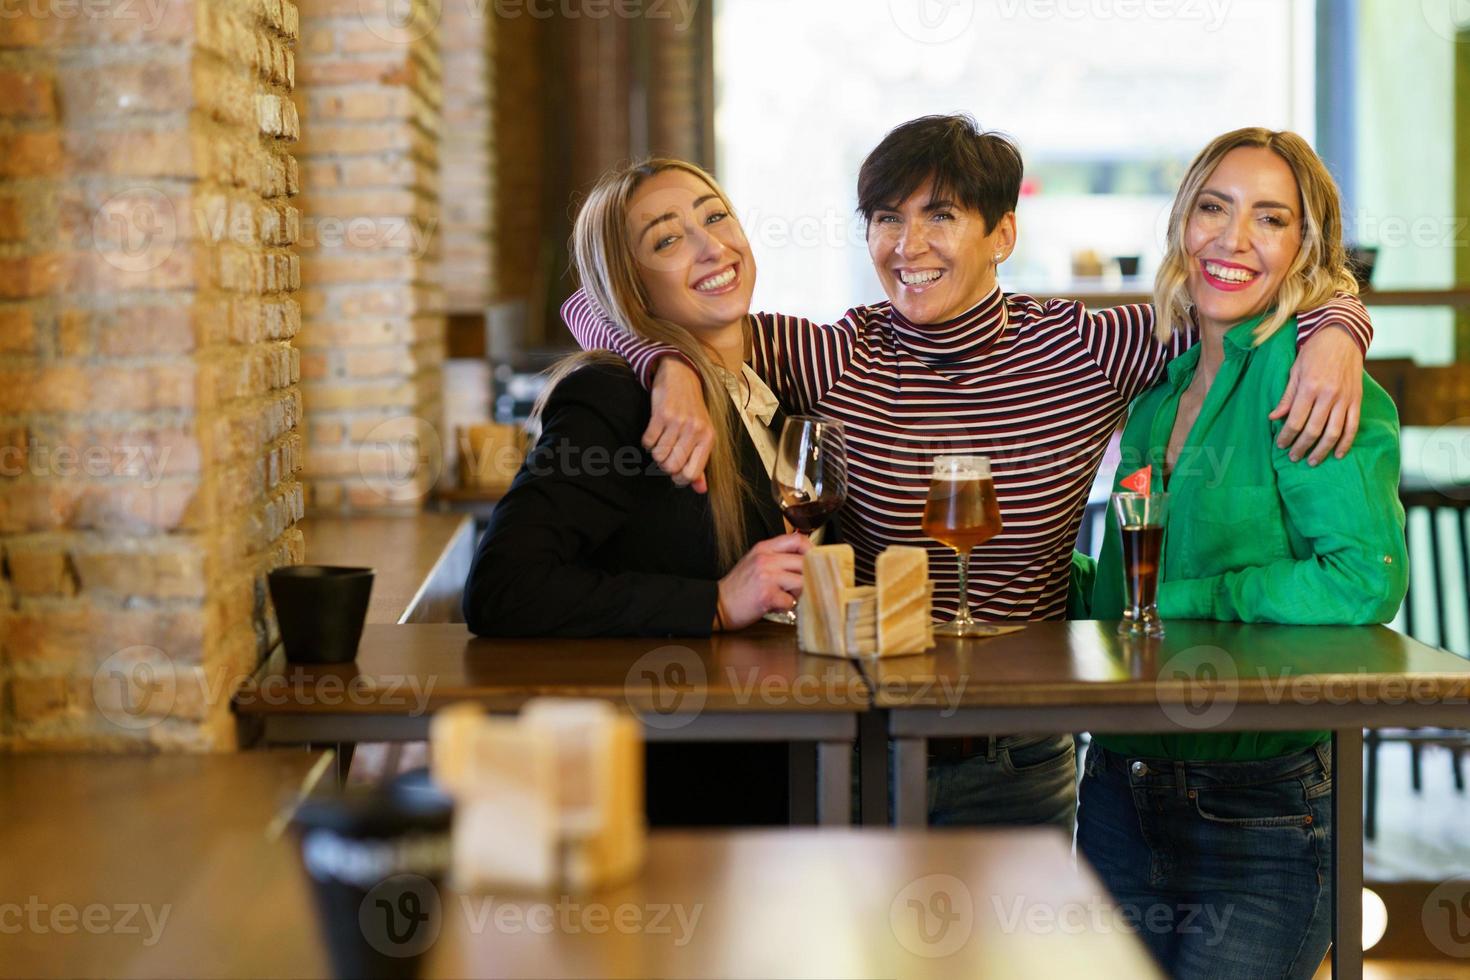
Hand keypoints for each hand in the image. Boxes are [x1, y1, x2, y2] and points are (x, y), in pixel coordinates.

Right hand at [646, 358, 714, 492]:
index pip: (692, 473)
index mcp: (708, 438)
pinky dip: (648, 443)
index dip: (680, 479)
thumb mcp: (703, 435)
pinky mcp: (660, 414)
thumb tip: (701, 489)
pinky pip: (647, 442)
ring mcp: (677, 422)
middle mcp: (694, 430)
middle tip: (667, 456)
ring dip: (656, 453)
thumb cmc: (693, 411)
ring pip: (658, 456)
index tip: (676, 472)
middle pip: (672, 467)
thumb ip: (701, 464)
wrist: (682, 377)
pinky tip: (655, 433)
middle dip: (665, 466)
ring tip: (662, 442)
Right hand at [716, 533, 811, 629]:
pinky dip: (786, 606)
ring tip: (786, 596)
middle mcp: (765, 559)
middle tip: (801, 585)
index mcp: (763, 548)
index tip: (814, 561)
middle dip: (808, 576)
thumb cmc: (738, 586)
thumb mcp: (755, 561)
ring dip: (798, 592)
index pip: (797, 539)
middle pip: (804, 561)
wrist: (717, 604)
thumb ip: (776, 556)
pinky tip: (776, 605)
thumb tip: (804, 560)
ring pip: (801, 581)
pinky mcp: (766, 595)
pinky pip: (791, 601)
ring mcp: (766, 576)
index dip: (811, 550)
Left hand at [1270, 327, 1362, 465]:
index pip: (1295, 420)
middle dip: (1301, 447)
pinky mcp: (1357, 399)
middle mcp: (1329, 395)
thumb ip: (1286, 396)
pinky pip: (1353, 426)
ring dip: (1322, 450)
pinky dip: (1346, 442)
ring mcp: (1345, 398)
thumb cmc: (1314, 352)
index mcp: (1310, 387)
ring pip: (1334, 432)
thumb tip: (1273, 418)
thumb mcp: (1294, 371)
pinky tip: (1338, 454)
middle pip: (1313, 430)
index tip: (1280, 445)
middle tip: (1293, 457)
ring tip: (1312, 461)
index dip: (1286, 436)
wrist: (1342, 335)